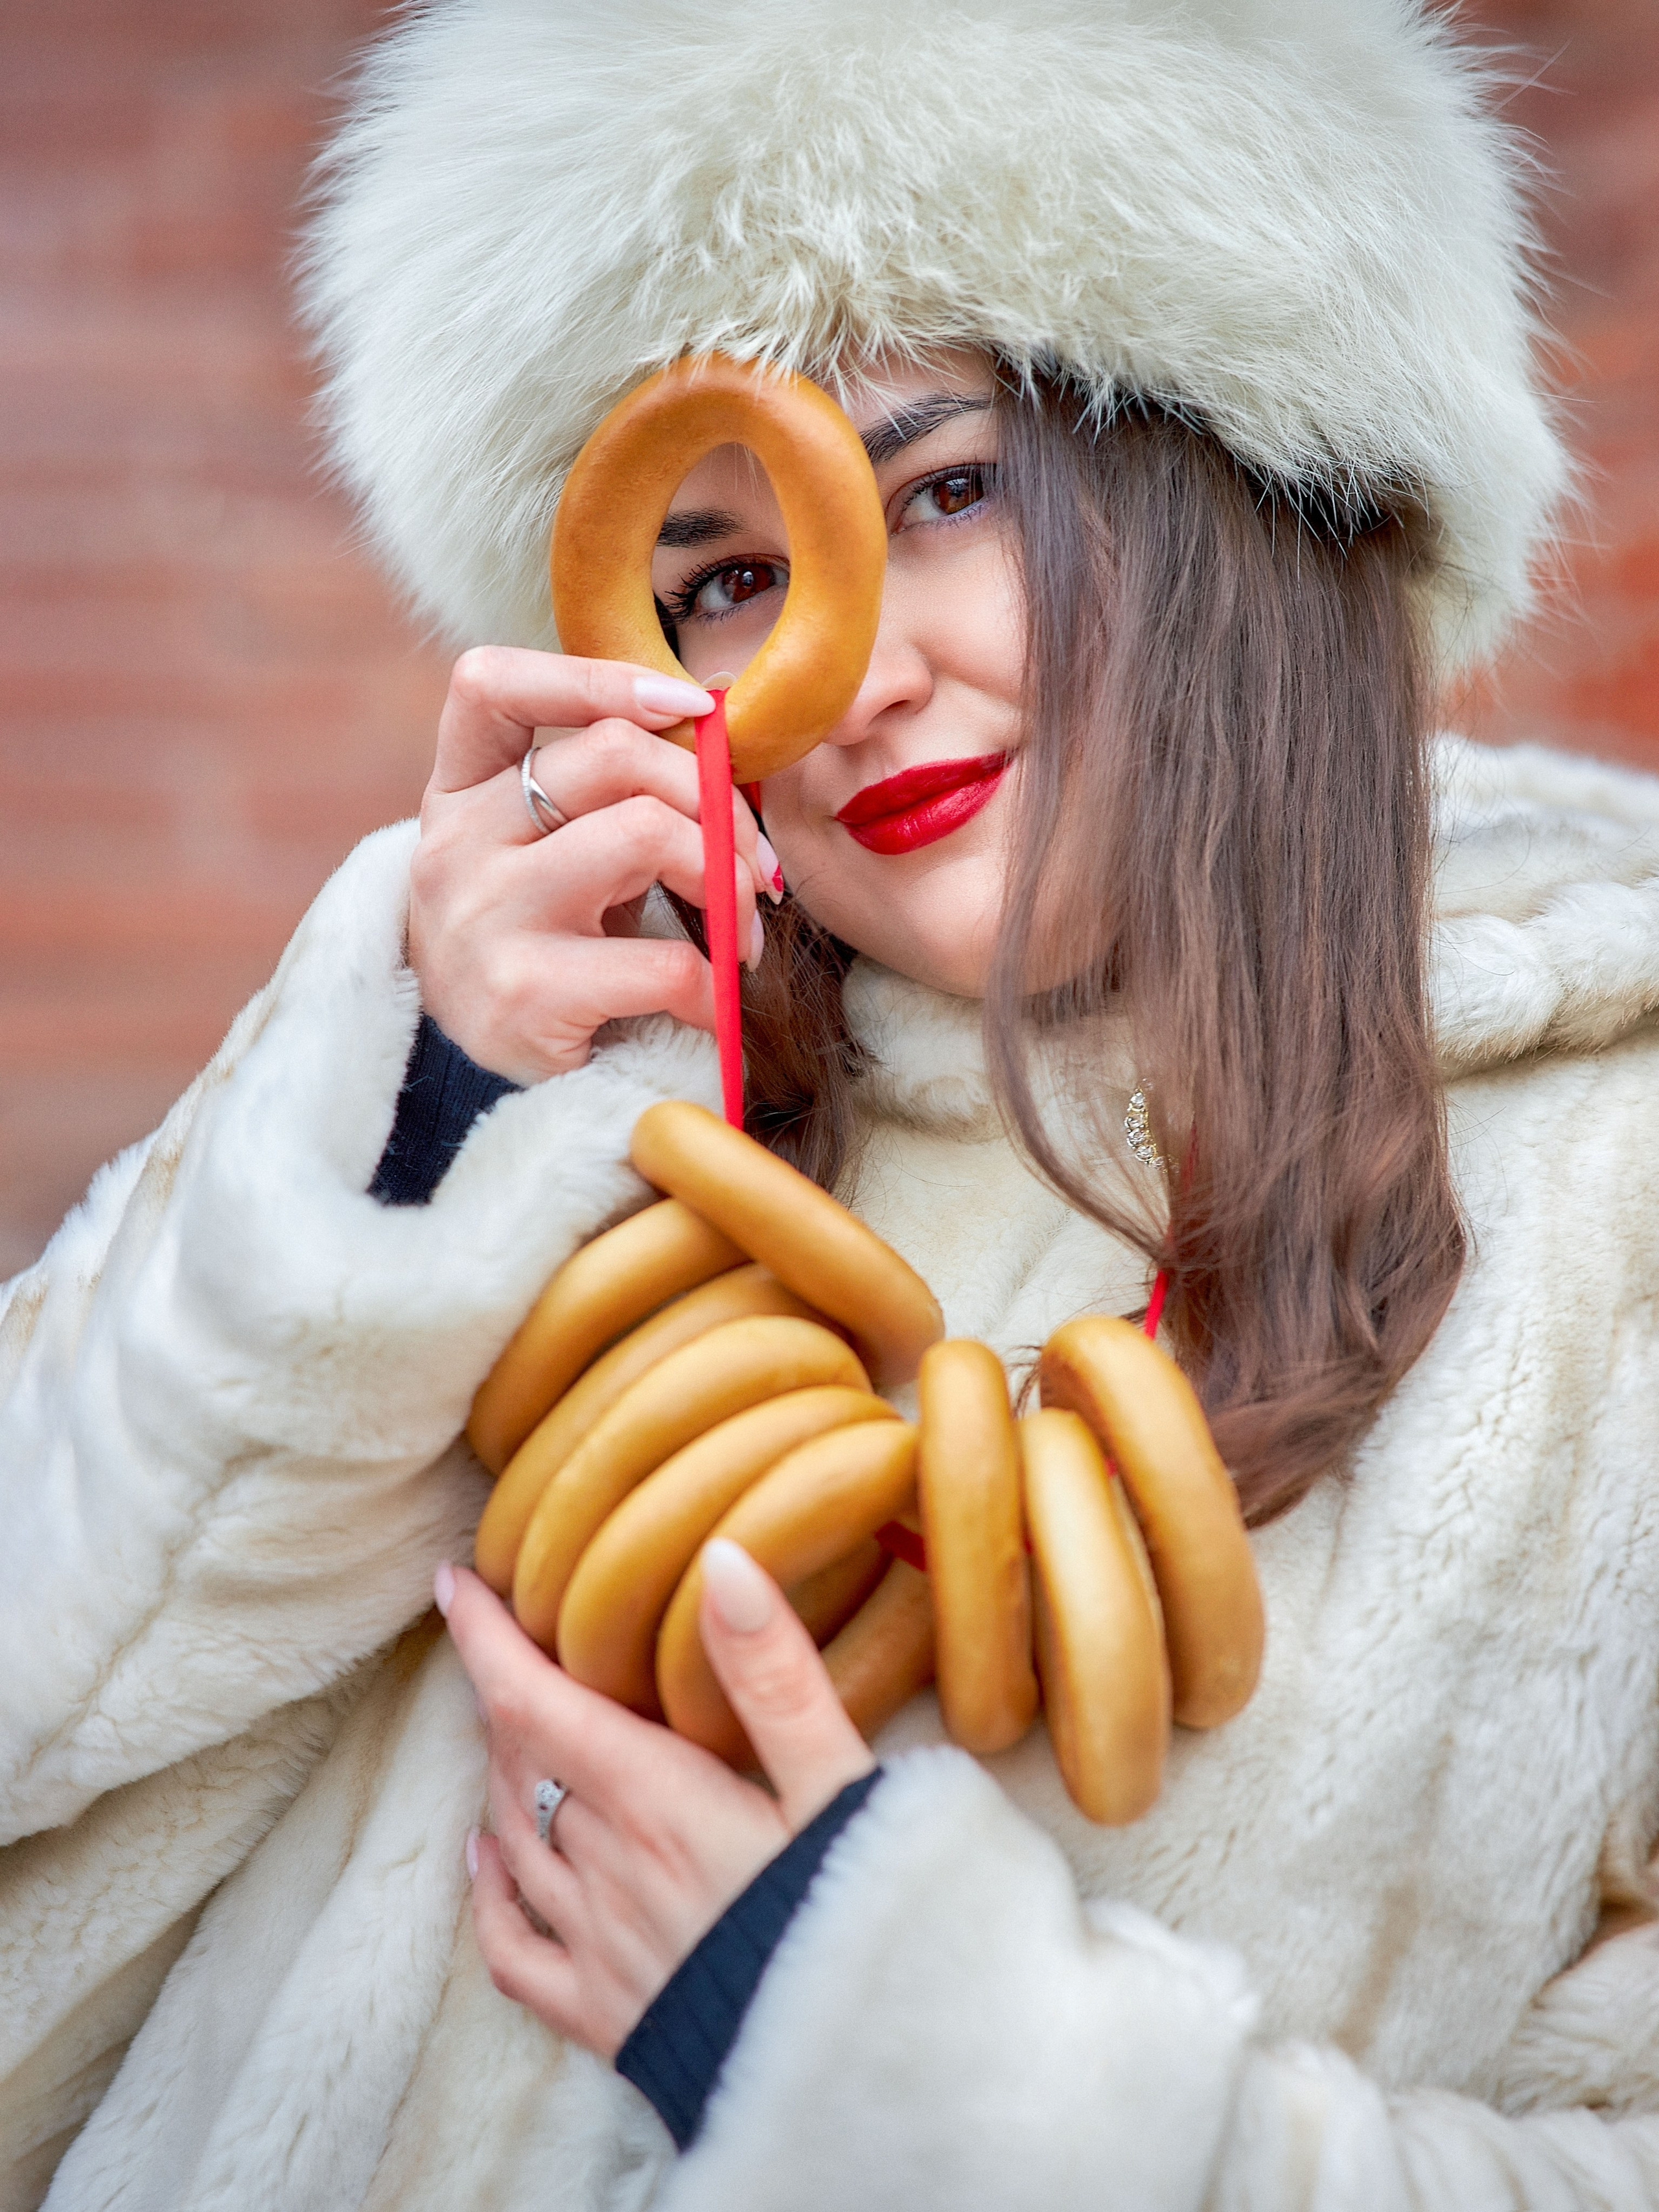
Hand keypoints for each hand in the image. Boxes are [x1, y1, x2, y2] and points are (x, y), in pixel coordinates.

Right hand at [407, 647, 779, 1084]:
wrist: (485, 1076)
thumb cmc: (542, 947)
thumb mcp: (546, 856)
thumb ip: (602, 793)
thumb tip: (718, 734)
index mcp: (458, 794)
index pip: (490, 685)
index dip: (596, 677)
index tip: (689, 705)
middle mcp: (458, 845)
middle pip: (612, 754)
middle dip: (714, 798)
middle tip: (755, 864)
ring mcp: (486, 917)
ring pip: (645, 834)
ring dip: (727, 880)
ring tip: (743, 931)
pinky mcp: (524, 994)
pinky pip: (664, 962)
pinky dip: (716, 985)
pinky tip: (716, 1006)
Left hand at [438, 1541, 875, 2057]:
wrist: (872, 2079)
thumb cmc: (866, 1920)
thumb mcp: (840, 1783)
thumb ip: (775, 1672)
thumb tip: (719, 1558)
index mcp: (655, 1801)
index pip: (532, 1702)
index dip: (484, 1638)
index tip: (456, 1582)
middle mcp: (607, 1867)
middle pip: (521, 1759)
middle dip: (507, 1693)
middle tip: (517, 1641)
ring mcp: (598, 1947)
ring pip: (515, 1833)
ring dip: (503, 1772)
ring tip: (514, 1726)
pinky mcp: (607, 2016)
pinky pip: (513, 1948)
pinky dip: (490, 1892)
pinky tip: (486, 1859)